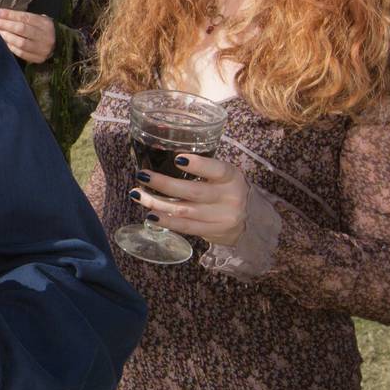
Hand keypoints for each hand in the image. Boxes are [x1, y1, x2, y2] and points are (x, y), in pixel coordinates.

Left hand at [0, 8, 55, 63]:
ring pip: (21, 42)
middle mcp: (45, 36)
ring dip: (6, 36)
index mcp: (45, 23)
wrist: (59, 45)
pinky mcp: (38, 58)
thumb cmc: (42, 30)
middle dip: (5, 25)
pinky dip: (10, 47)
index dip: (9, 14)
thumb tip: (1, 16)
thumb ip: (23, 18)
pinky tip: (3, 42)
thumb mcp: (38, 20)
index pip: (25, 17)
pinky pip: (21, 53)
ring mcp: (42, 49)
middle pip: (22, 29)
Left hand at [129, 153, 248, 244]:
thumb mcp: (224, 175)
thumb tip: (162, 158)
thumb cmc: (228, 190)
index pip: (216, 169)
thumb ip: (203, 169)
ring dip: (157, 203)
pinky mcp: (212, 232)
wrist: (251, 221)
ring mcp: (221, 217)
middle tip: (142, 175)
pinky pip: (186, 227)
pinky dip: (166, 221)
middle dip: (164, 184)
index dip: (198, 165)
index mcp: (231, 177)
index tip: (177, 159)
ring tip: (137, 195)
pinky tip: (151, 215)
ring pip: (184, 211)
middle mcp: (229, 197)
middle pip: (193, 192)